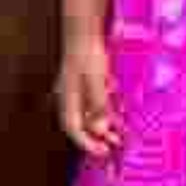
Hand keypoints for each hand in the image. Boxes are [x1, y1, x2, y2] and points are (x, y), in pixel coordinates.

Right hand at [56, 33, 122, 156]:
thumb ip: (99, 105)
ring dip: (103, 129)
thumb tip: (101, 128)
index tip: (100, 151)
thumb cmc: (87, 55)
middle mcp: (70, 100)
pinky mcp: (87, 88)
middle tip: (110, 150)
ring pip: (90, 118)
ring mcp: (78, 94)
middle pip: (81, 126)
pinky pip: (96, 107)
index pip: (73, 128)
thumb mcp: (96, 80)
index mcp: (67, 99)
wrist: (84, 34)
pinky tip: (118, 121)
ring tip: (117, 139)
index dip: (85, 143)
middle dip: (96, 139)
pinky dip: (106, 115)